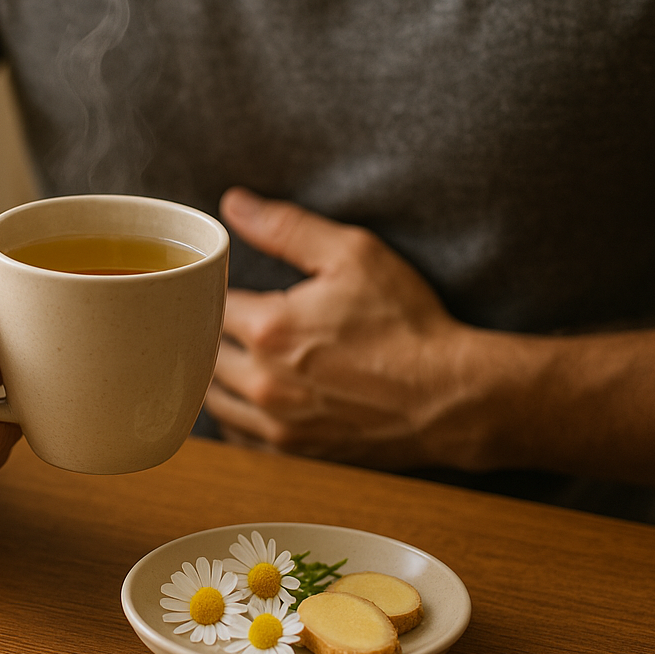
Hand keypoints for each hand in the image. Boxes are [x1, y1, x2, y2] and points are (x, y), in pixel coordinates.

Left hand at [205, 189, 494, 471]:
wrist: (452, 396)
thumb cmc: (408, 323)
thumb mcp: (353, 254)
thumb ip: (286, 226)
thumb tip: (233, 203)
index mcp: (270, 328)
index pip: (209, 304)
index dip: (215, 291)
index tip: (224, 285)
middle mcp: (264, 381)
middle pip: (202, 352)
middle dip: (207, 331)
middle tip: (222, 316)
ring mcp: (277, 421)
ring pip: (212, 398)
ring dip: (213, 373)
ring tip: (226, 352)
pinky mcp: (294, 450)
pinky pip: (237, 436)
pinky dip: (234, 414)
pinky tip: (245, 395)